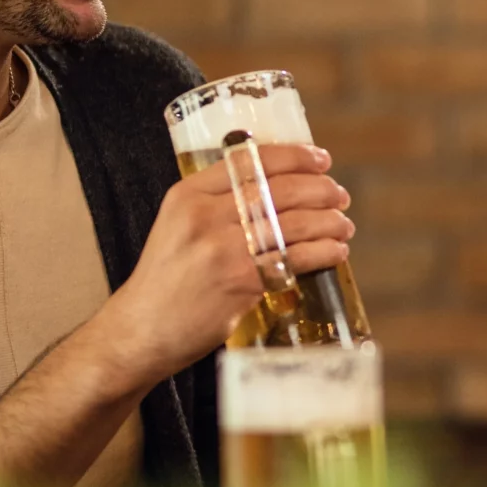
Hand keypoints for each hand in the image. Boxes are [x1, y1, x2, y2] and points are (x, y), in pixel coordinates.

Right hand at [98, 144, 352, 383]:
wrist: (142, 330)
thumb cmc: (166, 280)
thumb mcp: (178, 226)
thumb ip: (217, 204)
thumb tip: (277, 188)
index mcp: (188, 195)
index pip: (251, 161)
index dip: (295, 156)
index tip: (320, 159)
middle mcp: (205, 216)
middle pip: (280, 189)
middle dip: (320, 189)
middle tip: (339, 195)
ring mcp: (224, 248)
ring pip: (295, 222)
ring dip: (329, 221)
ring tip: (344, 224)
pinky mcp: (242, 280)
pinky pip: (297, 258)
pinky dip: (324, 251)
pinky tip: (335, 251)